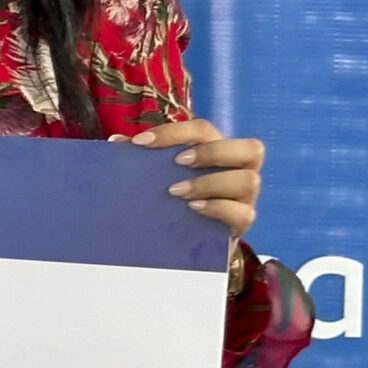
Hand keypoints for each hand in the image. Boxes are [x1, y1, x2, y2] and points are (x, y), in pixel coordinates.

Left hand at [115, 117, 263, 238]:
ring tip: (177, 192)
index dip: (176, 132)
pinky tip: (193, 209)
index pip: (206, 130)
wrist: (188, 236)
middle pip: (250, 148)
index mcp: (218, 150)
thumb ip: (145, 158)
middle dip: (212, 152)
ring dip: (210, 183)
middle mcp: (240, 169)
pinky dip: (217, 209)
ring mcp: (245, 197)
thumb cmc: (176, 196)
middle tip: (178, 162)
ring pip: (249, 180)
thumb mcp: (162, 175)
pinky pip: (244, 214)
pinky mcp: (242, 222)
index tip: (141, 143)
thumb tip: (117, 142)